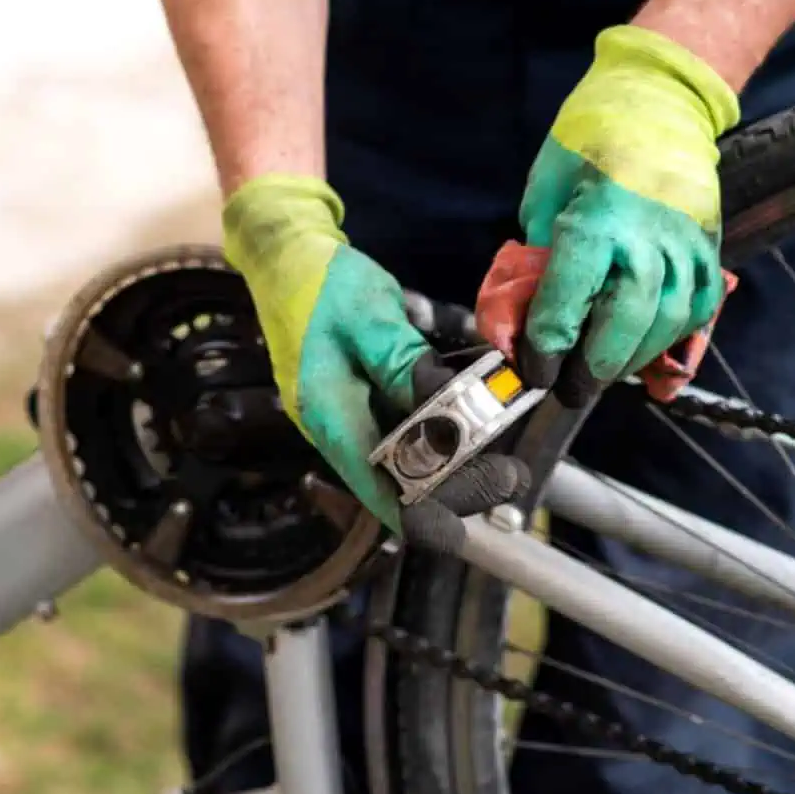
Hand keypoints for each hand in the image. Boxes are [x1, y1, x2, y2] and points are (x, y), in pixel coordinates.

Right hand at [224, 176, 527, 550]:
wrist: (285, 256)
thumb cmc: (320, 282)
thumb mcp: (365, 315)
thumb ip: (402, 361)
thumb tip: (441, 404)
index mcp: (329, 413)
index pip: (374, 484)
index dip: (416, 517)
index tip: (459, 537)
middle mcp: (336, 425)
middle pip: (395, 479)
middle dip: (453, 487)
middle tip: (508, 477)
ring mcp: (347, 414)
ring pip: (402, 459)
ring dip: (450, 465)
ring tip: (500, 462)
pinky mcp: (358, 399)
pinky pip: (400, 430)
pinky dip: (437, 435)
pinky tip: (472, 428)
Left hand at [516, 25, 740, 406]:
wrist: (658, 99)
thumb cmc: (589, 141)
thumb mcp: (545, 193)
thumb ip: (538, 259)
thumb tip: (522, 320)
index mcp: (597, 219)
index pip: (569, 300)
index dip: (546, 346)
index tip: (532, 366)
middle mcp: (648, 237)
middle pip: (626, 324)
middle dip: (594, 368)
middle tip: (570, 387)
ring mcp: (687, 244)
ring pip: (668, 324)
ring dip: (634, 360)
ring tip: (604, 372)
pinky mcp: (709, 247)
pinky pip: (700, 310)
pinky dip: (677, 342)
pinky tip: (652, 358)